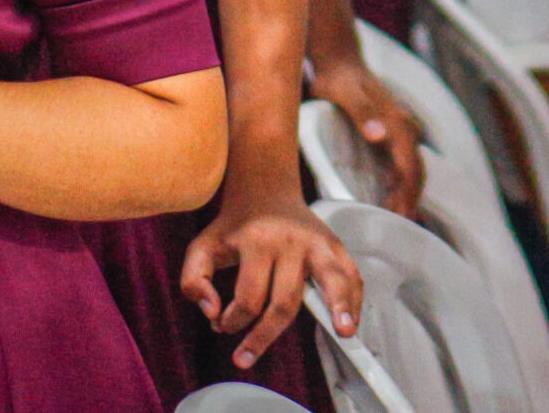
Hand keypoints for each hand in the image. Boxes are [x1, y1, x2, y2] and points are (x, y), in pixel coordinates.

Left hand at [181, 181, 364, 370]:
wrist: (265, 190)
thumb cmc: (234, 227)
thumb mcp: (202, 247)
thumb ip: (194, 280)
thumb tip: (212, 312)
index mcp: (258, 242)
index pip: (249, 298)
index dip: (232, 321)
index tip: (223, 326)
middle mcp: (290, 242)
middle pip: (285, 301)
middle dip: (263, 336)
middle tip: (245, 358)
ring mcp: (316, 242)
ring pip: (330, 280)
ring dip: (338, 306)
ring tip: (343, 332)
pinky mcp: (334, 244)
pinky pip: (350, 273)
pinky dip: (354, 298)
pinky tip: (351, 320)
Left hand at [309, 56, 424, 216]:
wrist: (339, 60)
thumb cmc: (339, 78)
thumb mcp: (346, 93)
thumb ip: (362, 111)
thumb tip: (379, 134)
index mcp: (397, 123)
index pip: (410, 167)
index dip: (408, 194)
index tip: (400, 217)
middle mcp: (404, 127)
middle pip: (416, 171)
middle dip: (410, 200)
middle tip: (398, 227)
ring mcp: (399, 129)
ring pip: (411, 168)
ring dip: (406, 193)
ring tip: (395, 218)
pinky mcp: (390, 132)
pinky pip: (401, 163)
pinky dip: (399, 183)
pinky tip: (389, 197)